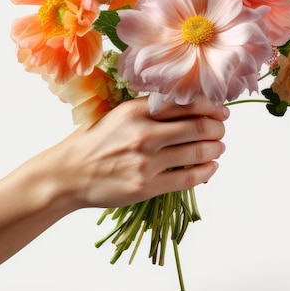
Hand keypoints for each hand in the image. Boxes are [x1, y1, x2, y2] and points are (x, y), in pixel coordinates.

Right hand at [42, 95, 228, 210]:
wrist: (68, 174)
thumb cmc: (94, 142)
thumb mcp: (118, 114)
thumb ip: (150, 109)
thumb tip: (189, 105)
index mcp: (136, 111)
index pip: (186, 104)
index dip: (211, 106)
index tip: (221, 111)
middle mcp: (143, 134)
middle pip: (198, 127)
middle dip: (217, 128)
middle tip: (221, 129)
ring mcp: (146, 162)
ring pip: (197, 152)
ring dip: (215, 148)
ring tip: (218, 147)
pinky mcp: (146, 186)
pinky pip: (188, 178)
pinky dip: (206, 171)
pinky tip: (211, 167)